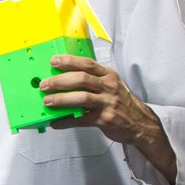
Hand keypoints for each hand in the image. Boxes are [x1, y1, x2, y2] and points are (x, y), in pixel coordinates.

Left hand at [40, 54, 175, 181]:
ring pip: (81, 98)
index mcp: (109, 75)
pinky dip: (66, 121)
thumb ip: (93, 80)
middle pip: (82, 79)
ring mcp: (108, 103)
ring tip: (47, 101)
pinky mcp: (105, 119)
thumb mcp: (112, 85)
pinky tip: (55, 123)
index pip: (87, 64)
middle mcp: (109, 87)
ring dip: (61, 100)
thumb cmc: (121, 102)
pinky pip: (81, 120)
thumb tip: (64, 79)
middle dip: (60, 81)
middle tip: (44, 85)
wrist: (140, 123)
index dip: (69, 61)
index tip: (53, 61)